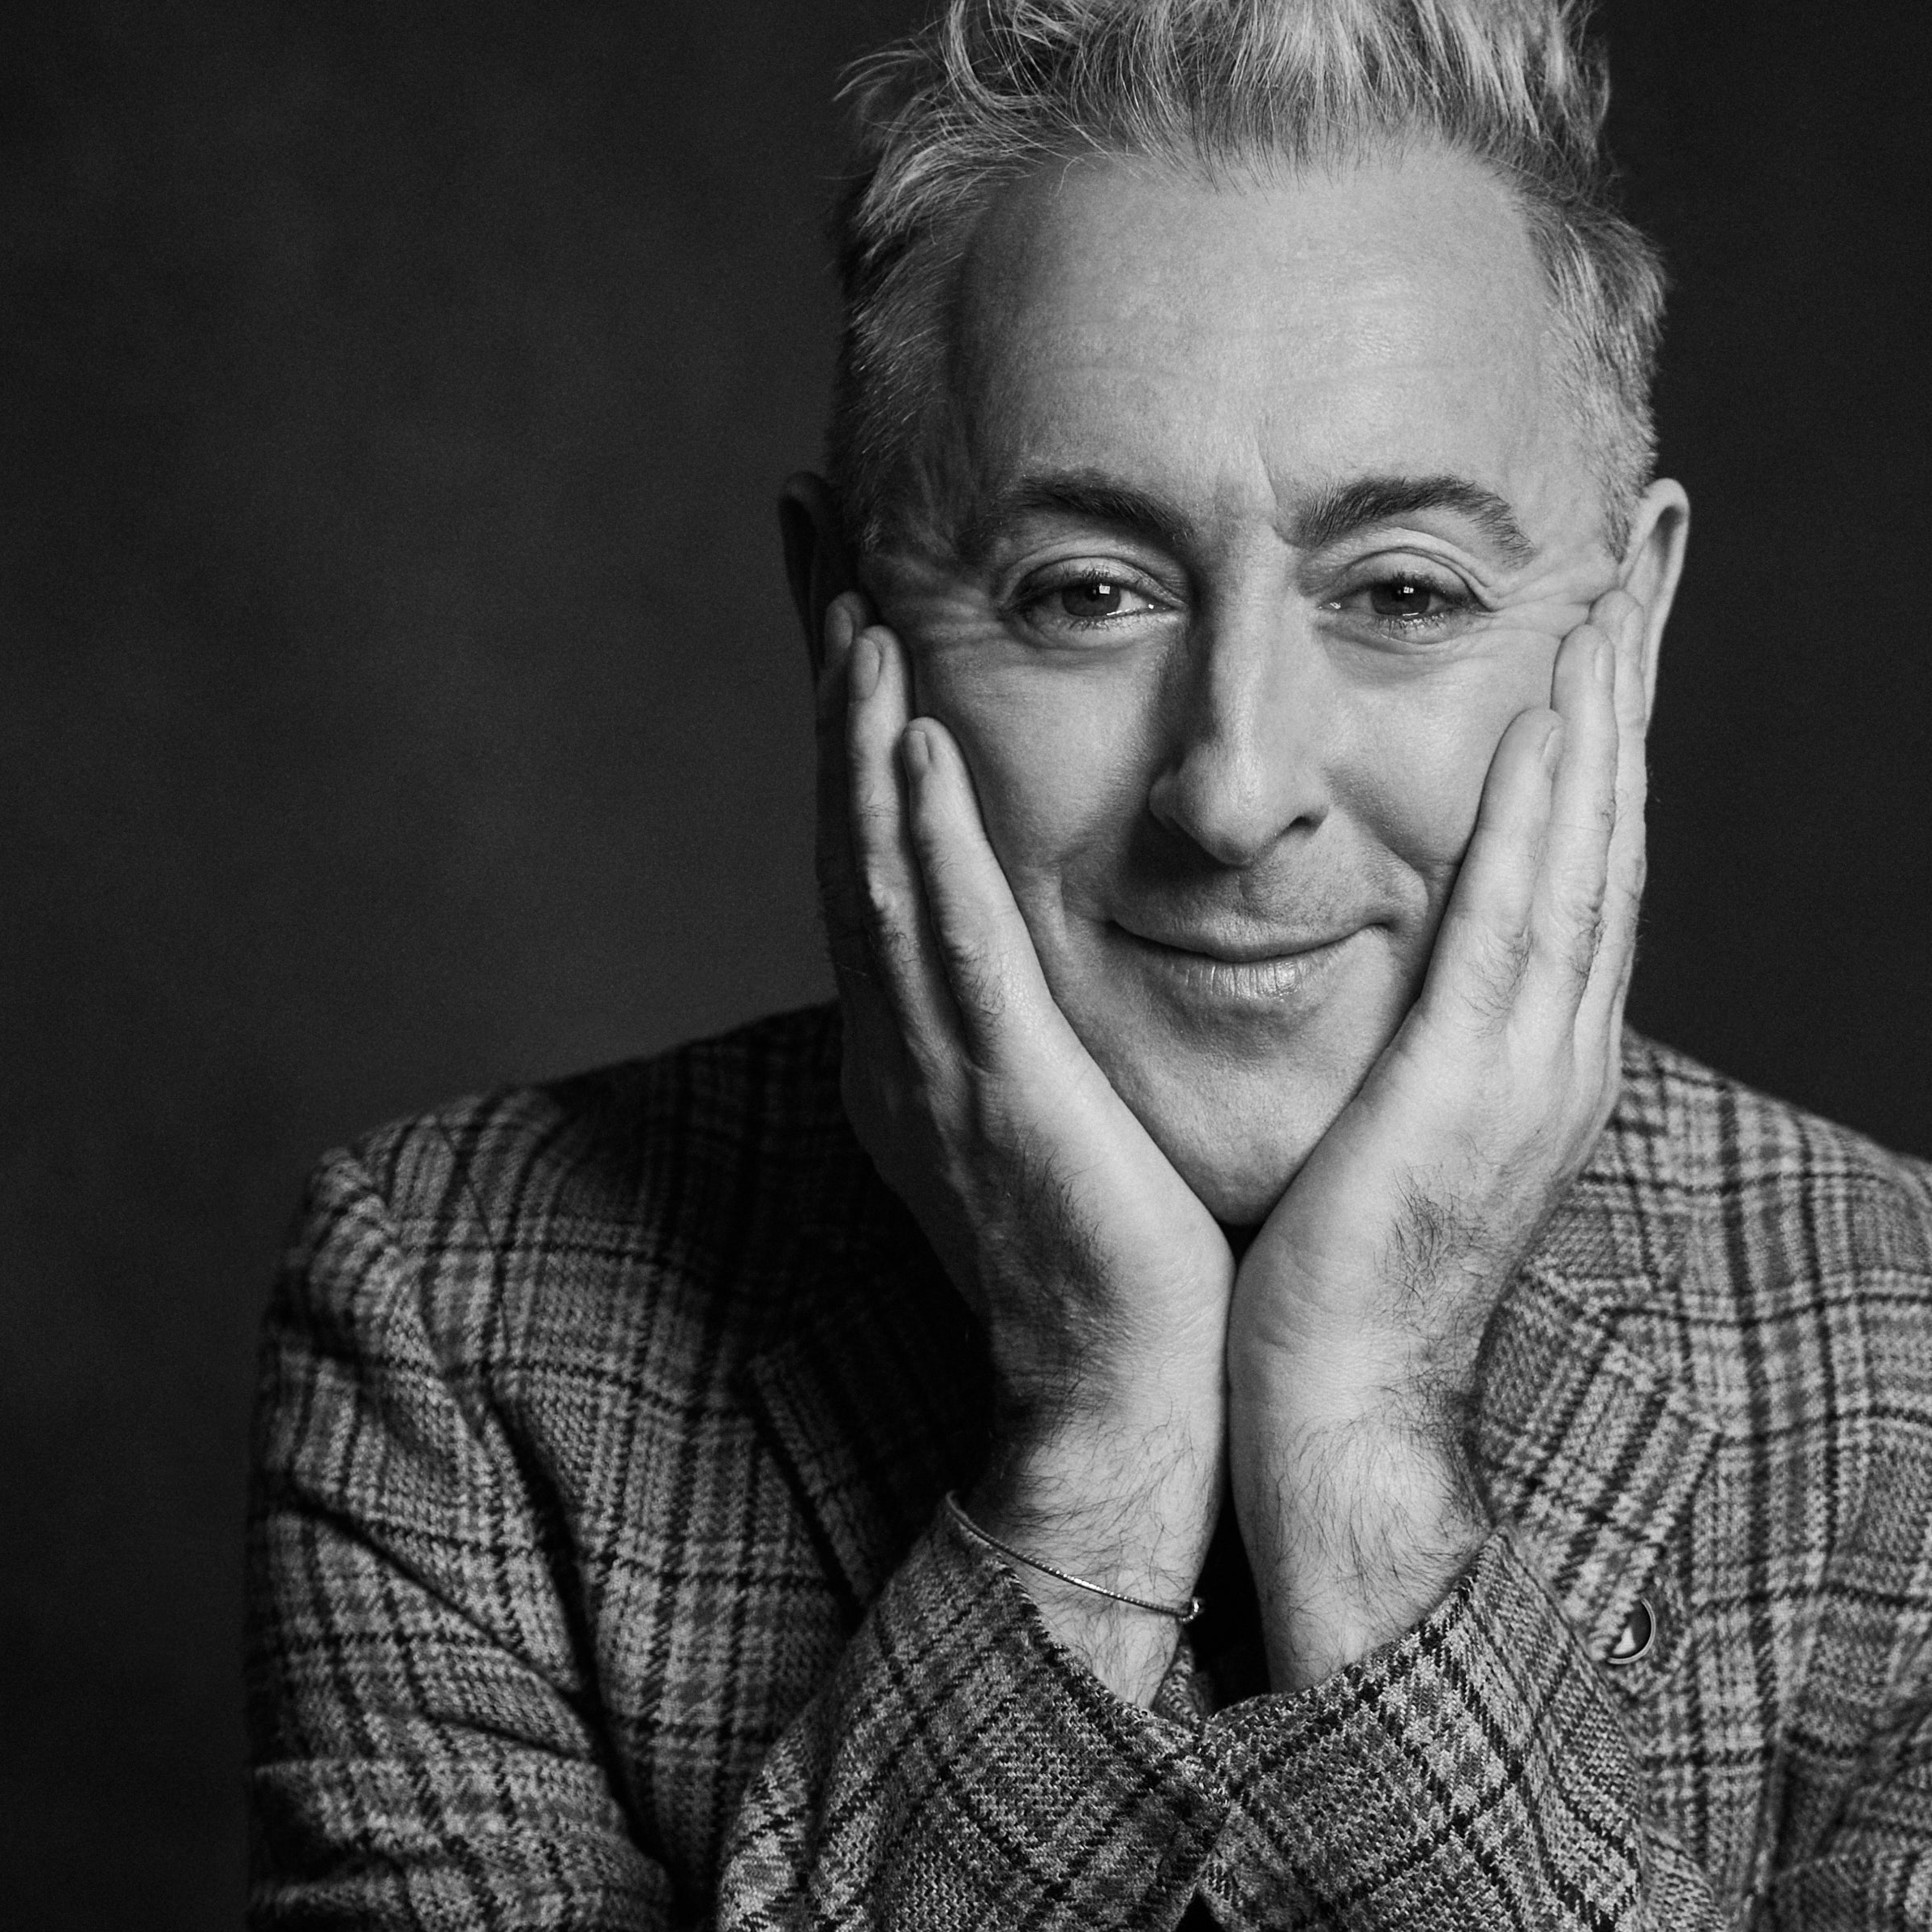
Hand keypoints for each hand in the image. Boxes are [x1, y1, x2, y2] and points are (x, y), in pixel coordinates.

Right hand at [818, 600, 1233, 1697]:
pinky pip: (950, 952)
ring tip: (852, 610)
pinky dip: (925, 848)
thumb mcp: (1073, 1094)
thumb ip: (1050, 1002)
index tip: (845, 570)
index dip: (855, 699)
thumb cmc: (1125, 1258)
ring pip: (879, 868)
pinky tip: (918, 754)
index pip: (882, 828)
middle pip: (850, 818)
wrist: (1127, 1400)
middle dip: (825, 673)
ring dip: (860, 736)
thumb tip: (1069, 921)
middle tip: (804, 531)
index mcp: (924, 1026)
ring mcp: (936, 1064)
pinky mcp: (995, 1099)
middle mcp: (904, 1030)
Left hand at [1228, 586, 1654, 1684]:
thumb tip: (1400, 957)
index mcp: (1539, 1044)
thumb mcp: (1388, 1124)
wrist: (1332, 1424)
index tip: (1620, 597)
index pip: (1585, 844)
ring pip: (1589, 851)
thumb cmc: (1334, 1284)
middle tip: (1659, 535)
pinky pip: (1523, 926)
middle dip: (1637, 672)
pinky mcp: (1480, 1096)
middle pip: (1614, 818)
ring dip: (1608, 709)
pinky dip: (1547, 817)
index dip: (1608, 716)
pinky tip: (1553, 720)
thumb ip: (1410, 1034)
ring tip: (1619, 582)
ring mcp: (1537, 1069)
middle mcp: (1562, 1041)